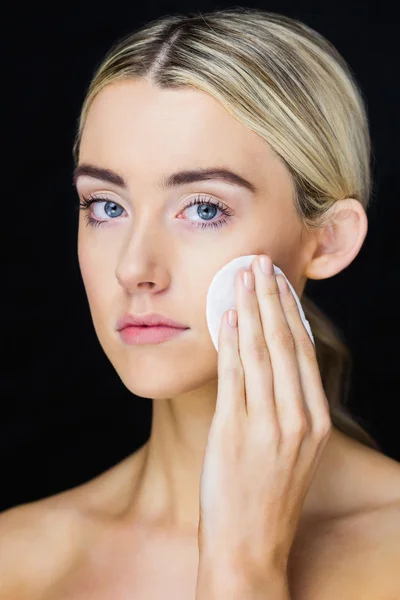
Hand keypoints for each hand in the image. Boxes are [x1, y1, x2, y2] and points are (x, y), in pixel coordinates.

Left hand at [197, 254, 331, 587]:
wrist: (249, 547)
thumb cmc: (266, 495)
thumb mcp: (291, 449)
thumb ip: (285, 405)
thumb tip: (267, 357)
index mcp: (315, 420)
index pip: (303, 351)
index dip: (291, 311)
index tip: (280, 282)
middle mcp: (297, 418)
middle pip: (284, 342)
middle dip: (271, 297)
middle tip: (260, 262)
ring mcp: (268, 425)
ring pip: (260, 352)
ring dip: (250, 308)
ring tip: (242, 276)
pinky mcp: (235, 432)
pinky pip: (234, 375)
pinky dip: (230, 341)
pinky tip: (226, 315)